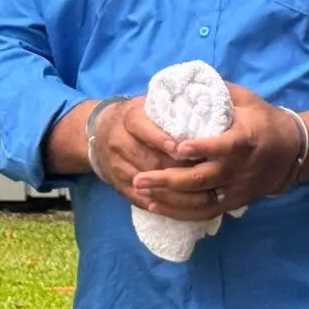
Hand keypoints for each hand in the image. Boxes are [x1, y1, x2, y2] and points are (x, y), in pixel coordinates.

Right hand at [87, 97, 223, 220]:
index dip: (161, 139)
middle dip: (175, 169)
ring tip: (198, 190)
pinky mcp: (117, 185)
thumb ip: (173, 107)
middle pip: (148, 159)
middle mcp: (119, 142)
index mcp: (128, 118)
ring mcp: (116, 166)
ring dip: (172, 188)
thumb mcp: (149, 105)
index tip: (182, 148)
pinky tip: (182, 205)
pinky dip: (160, 204)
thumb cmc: (138, 117)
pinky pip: (139, 199)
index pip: (143, 128)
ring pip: (145, 182)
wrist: (98, 133)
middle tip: (202, 173)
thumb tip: (210, 104)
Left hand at [131, 83, 302, 216]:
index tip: (177, 148)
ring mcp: (237, 189)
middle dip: (168, 180)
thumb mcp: (247, 100)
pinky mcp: (233, 202)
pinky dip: (179, 212)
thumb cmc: (266, 120)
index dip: (202, 148)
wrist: (294, 152)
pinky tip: (155, 206)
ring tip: (140, 192)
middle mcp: (240, 168)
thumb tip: (186, 80)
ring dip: (168, 199)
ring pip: (200, 201)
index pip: (223, 147)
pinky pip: (204, 212)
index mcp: (246, 140)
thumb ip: (218, 92)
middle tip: (139, 178)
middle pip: (202, 179)